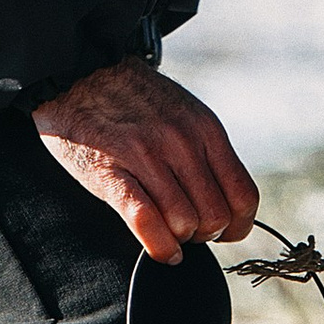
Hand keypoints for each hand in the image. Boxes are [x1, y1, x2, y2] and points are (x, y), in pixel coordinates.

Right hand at [31, 59, 258, 265]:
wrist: (80, 73)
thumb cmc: (133, 102)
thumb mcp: (184, 114)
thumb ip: (206, 152)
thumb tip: (227, 203)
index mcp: (206, 130)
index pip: (243, 196)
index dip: (238, 225)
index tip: (224, 231)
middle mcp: (182, 143)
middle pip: (215, 217)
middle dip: (205, 234)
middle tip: (188, 230)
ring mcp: (146, 157)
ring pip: (184, 224)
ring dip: (179, 238)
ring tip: (168, 232)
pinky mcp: (111, 173)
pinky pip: (146, 221)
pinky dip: (159, 246)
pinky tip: (161, 251)